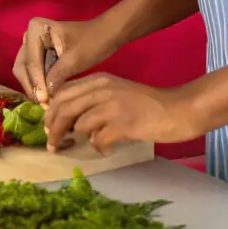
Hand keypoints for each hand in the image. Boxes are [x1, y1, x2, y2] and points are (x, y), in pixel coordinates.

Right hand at [12, 15, 122, 104]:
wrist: (105, 35)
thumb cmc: (92, 43)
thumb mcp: (75, 60)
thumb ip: (57, 75)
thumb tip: (44, 96)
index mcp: (36, 29)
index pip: (31, 61)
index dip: (36, 82)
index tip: (44, 101)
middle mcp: (29, 34)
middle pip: (22, 66)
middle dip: (32, 86)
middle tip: (44, 104)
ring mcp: (32, 44)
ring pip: (25, 70)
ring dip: (34, 87)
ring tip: (46, 103)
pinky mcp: (38, 53)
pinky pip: (33, 71)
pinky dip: (38, 84)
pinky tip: (47, 96)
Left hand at [44, 74, 199, 154]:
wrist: (179, 109)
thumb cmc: (148, 103)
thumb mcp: (117, 92)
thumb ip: (94, 99)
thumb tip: (69, 120)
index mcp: (99, 80)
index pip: (63, 92)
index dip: (51, 111)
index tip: (48, 126)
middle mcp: (102, 89)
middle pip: (64, 108)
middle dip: (53, 128)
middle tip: (52, 144)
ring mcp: (113, 106)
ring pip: (79, 125)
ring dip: (77, 140)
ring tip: (81, 147)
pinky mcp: (124, 125)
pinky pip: (99, 140)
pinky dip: (100, 147)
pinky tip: (108, 148)